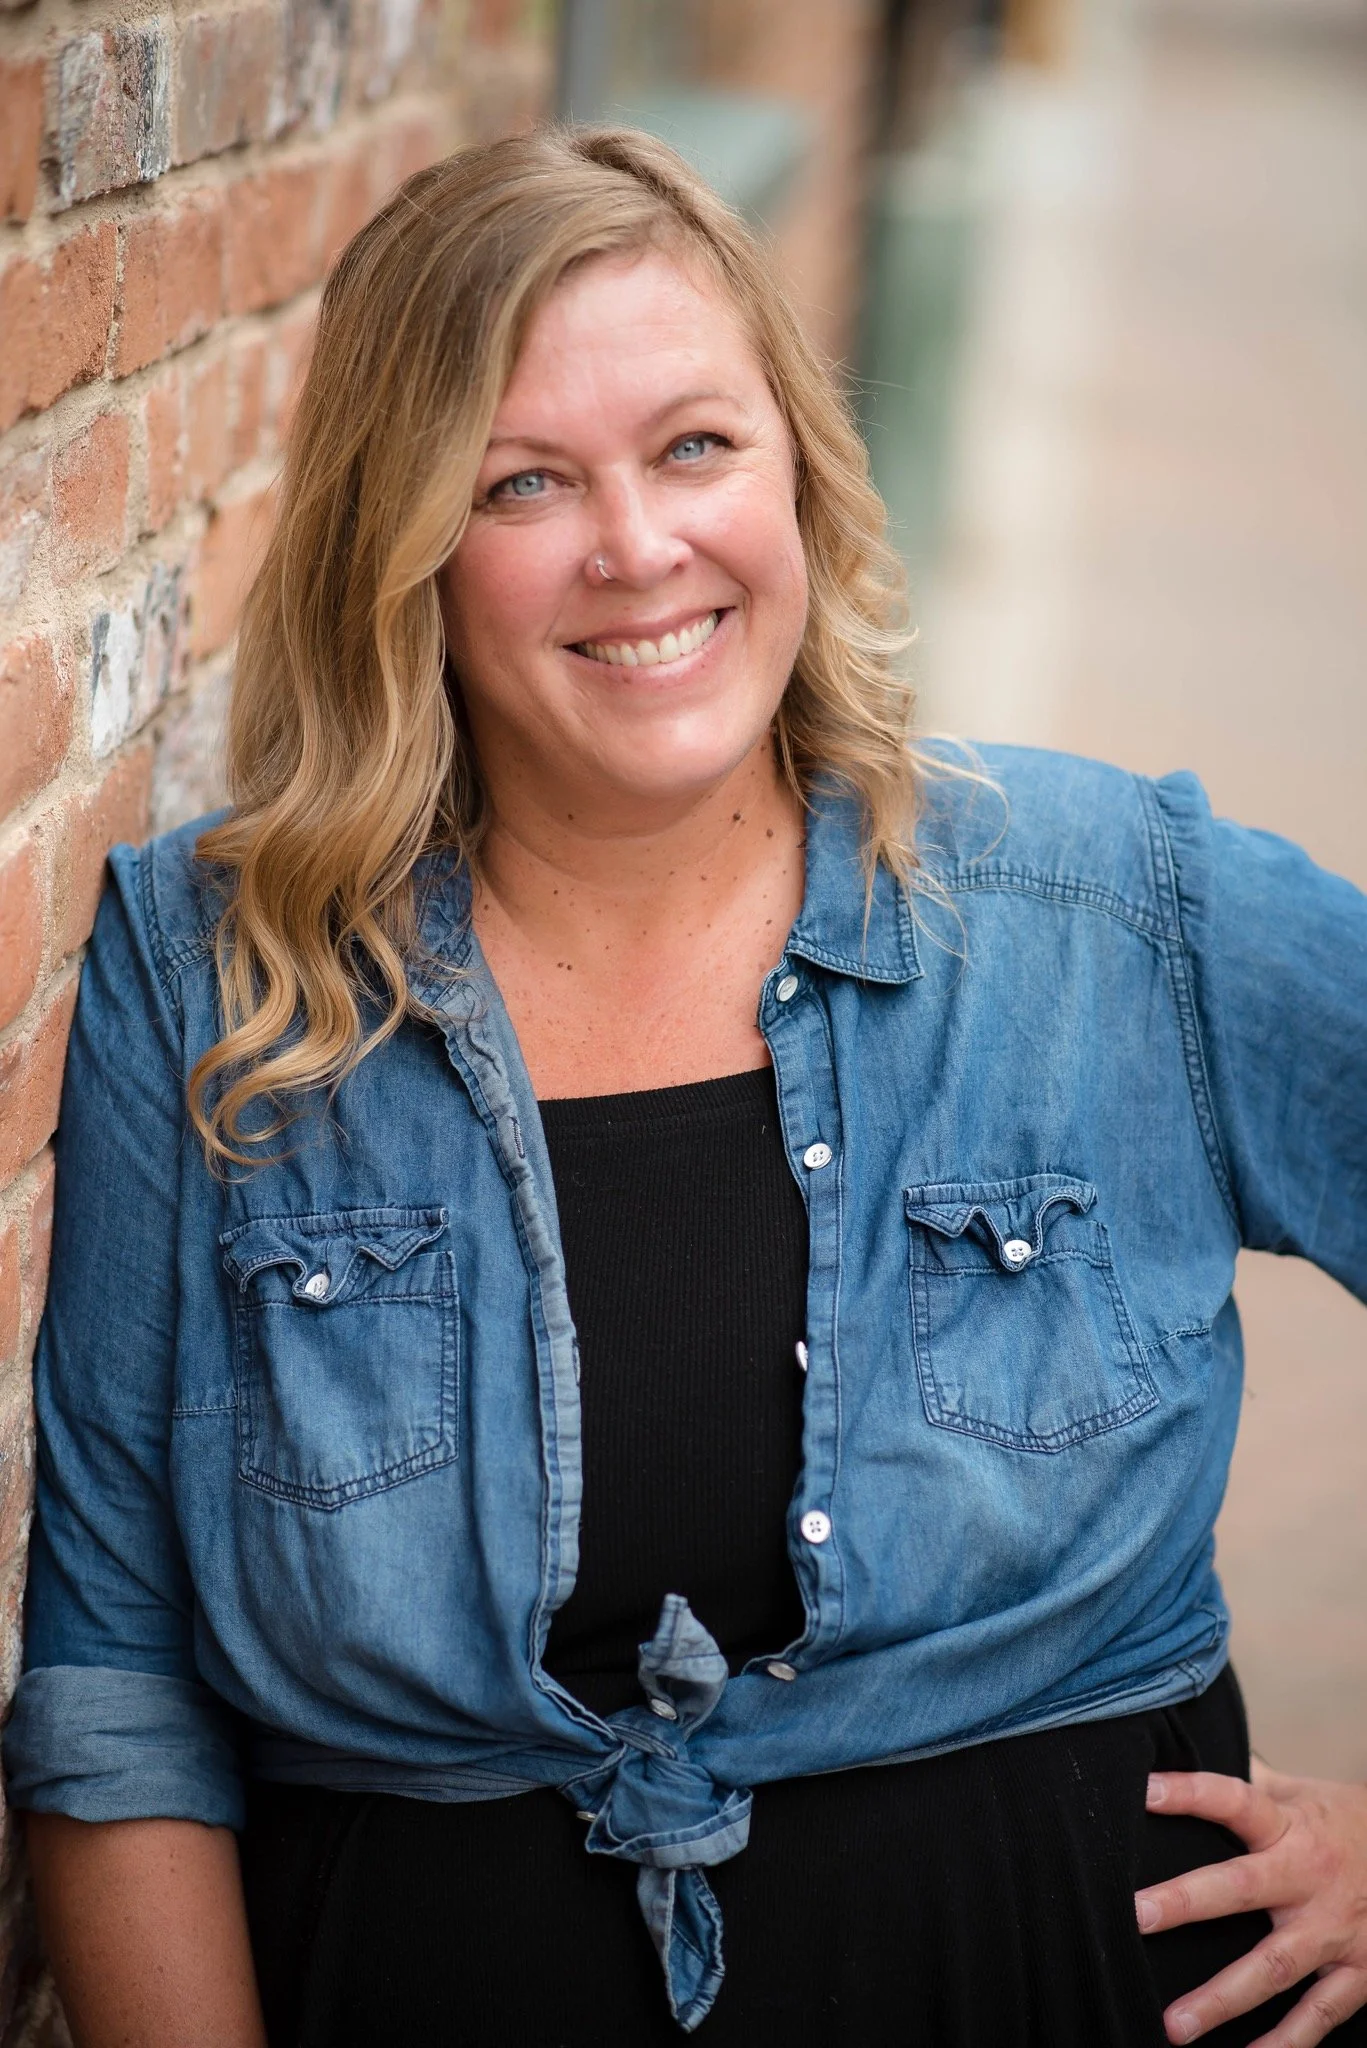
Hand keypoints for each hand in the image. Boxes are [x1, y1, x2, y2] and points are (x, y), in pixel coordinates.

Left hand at [1134, 1758, 1366, 2045]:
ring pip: (1274, 1966)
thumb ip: (1251, 1782)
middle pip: (1240, 1886)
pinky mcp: (1359, 1973)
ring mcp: (1333, 1930)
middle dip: (1187, 1902)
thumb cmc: (1346, 1823)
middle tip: (1136, 1916)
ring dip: (1223, 1998)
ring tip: (1173, 2025)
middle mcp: (1308, 1877)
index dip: (1191, 1793)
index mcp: (1290, 1826)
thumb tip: (1194, 1745)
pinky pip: (1321, 2015)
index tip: (1143, 1791)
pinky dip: (1289, 2043)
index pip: (1235, 1799)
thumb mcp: (1303, 1793)